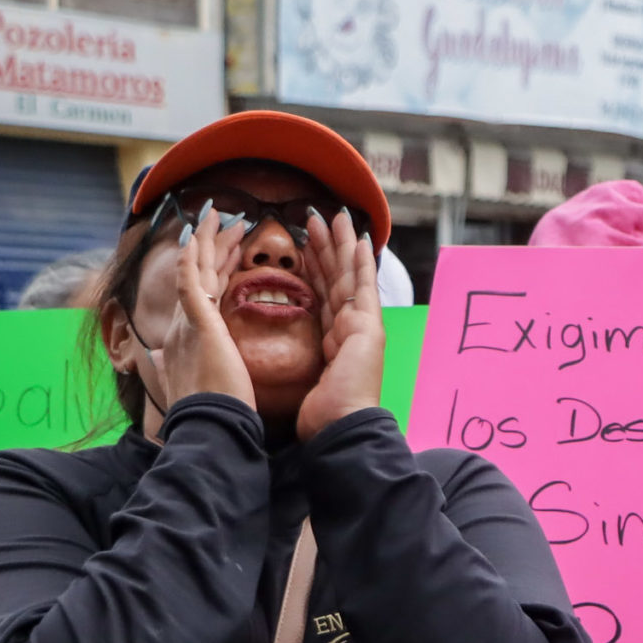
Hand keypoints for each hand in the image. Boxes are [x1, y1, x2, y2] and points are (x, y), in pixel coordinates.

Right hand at [133, 206, 253, 413]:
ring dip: (207, 241)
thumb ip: (178, 369)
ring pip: (196, 271)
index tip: (223, 250)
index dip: (213, 269)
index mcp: (186, 341)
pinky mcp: (198, 324)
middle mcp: (181, 327)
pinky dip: (193, 258)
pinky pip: (191, 282)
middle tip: (224, 220)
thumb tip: (150, 359)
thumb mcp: (197, 386)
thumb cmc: (214, 415)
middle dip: (211, 247)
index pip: (202, 295)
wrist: (210, 429)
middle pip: (198, 277)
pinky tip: (198, 236)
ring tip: (219, 214)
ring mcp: (187, 324)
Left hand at [296, 210, 386, 440]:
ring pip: (350, 275)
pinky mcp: (370, 324)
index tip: (307, 247)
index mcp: (336, 339)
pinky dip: (363, 261)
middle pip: (338, 279)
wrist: (342, 425)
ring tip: (334, 218)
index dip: (316, 269)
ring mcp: (365, 325)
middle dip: (329, 249)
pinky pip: (365, 285)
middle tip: (319, 219)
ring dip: (342, 245)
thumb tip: (272, 358)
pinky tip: (360, 239)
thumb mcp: (302, 379)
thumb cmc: (320, 413)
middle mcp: (353, 328)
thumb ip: (296, 361)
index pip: (323, 295)